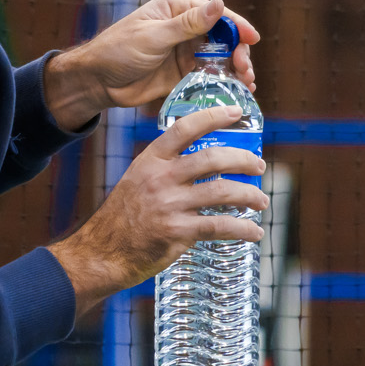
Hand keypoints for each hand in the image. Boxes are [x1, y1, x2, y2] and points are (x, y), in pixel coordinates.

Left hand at [43, 0, 257, 130]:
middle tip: (246, 70)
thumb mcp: (154, 37)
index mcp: (176, 9)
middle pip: (223, 37)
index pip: (215, 14)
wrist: (96, 81)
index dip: (237, 26)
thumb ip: (188, 24)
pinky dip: (224, 82)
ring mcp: (184, 51)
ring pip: (220, 58)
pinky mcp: (182, 73)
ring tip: (247, 84)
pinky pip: (209, 76)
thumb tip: (219, 3)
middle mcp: (184, 28)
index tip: (253, 40)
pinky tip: (237, 92)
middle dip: (239, 52)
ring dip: (236, 69)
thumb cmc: (118, 51)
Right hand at [48, 107, 268, 315]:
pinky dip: (242, 229)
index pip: (185, 128)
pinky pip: (219, 226)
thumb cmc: (122, 218)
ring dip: (249, 195)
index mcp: (150, 160)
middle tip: (258, 166)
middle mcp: (161, 178)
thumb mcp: (137, 180)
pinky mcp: (178, 232)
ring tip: (262, 200)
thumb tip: (202, 163)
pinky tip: (254, 233)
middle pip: (212, 158)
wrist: (102, 252)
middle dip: (243, 160)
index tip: (237, 113)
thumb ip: (164, 169)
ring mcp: (170, 205)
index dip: (213, 116)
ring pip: (222, 192)